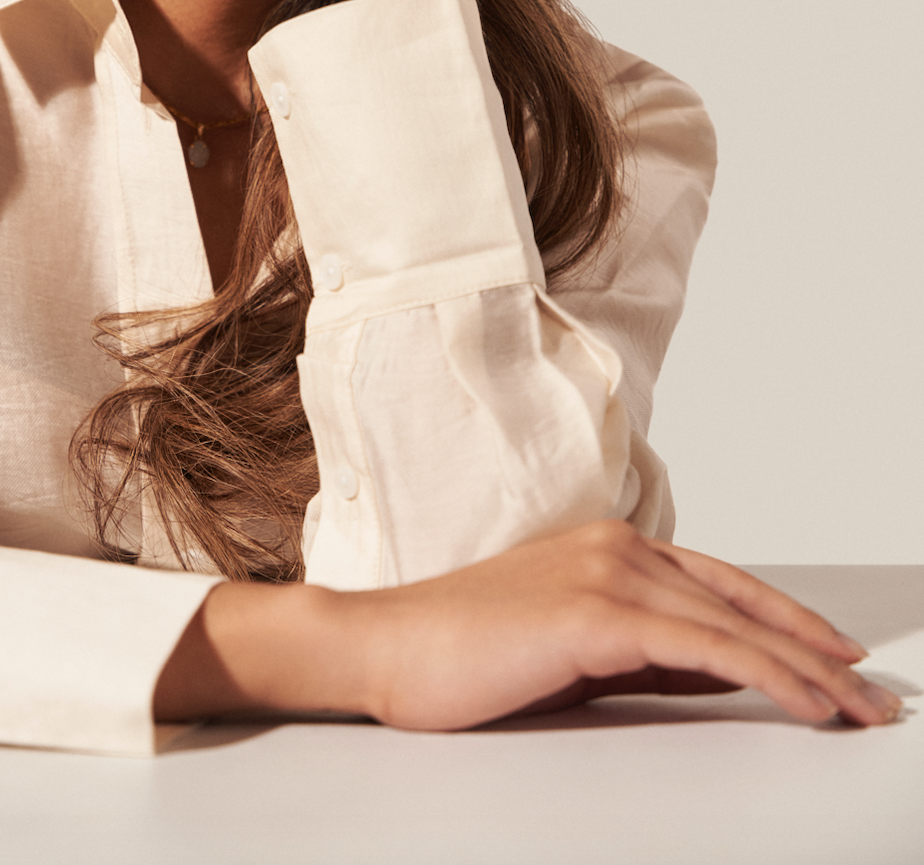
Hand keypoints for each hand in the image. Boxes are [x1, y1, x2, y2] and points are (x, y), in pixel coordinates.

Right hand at [155, 520, 900, 730]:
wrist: (385, 649)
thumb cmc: (462, 658)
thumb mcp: (572, 654)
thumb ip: (644, 653)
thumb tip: (719, 673)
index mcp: (608, 549)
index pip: (724, 586)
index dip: (789, 622)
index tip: (839, 660)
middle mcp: (617, 547)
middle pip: (743, 602)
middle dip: (818, 652)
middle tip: (873, 696)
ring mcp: (607, 574)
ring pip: (735, 625)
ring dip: (808, 671)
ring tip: (857, 710)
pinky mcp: (596, 613)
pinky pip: (705, 648)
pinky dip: (765, 673)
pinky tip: (803, 700)